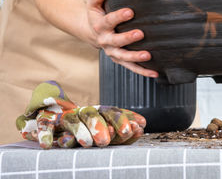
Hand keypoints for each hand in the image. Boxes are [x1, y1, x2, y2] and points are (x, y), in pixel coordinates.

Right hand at [16, 81, 145, 148]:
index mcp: (99, 113)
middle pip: (93, 113)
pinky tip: (49, 145)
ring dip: (80, 130)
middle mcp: (83, 111)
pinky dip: (46, 134)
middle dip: (101, 125)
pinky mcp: (46, 122)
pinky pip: (45, 125)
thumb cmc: (85, 130)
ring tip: (87, 143)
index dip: (124, 119)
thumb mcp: (105, 131)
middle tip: (106, 140)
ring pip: (73, 119)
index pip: (112, 112)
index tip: (136, 127)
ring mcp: (65, 116)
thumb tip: (142, 127)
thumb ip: (122, 131)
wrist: (51, 120)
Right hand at [88, 0, 157, 77]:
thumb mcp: (94, 5)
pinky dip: (143, 71)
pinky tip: (155, 73)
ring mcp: (113, 52)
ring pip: (124, 57)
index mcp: (100, 26)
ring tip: (148, 55)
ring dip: (136, 57)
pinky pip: (132, 68)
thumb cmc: (97, 16)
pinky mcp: (120, 60)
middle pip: (116, 41)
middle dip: (128, 38)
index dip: (119, 16)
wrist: (91, 32)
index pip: (109, 21)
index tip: (130, 11)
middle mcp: (106, 41)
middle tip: (140, 33)